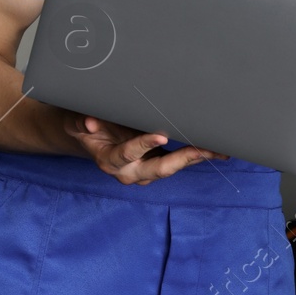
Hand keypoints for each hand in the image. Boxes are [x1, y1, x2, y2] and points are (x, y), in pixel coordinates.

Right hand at [64, 112, 228, 184]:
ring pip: (172, 168)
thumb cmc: (86, 126)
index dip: (144, 145)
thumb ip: (82, 122)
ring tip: (217, 150)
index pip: (128, 153)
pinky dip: (195, 156)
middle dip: (182, 159)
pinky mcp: (156, 166)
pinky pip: (178, 164)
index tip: (160, 135)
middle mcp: (129, 172)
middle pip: (158, 169)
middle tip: (202, 149)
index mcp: (110, 160)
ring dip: (195, 159)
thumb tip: (90, 122)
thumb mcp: (78, 121)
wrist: (89, 138)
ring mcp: (144, 172)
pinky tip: (214, 150)